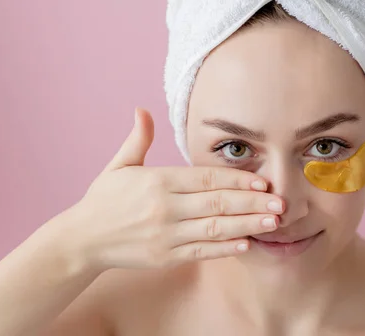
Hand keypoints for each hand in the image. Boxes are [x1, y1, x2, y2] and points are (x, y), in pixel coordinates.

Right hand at [62, 108, 284, 271]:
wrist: (82, 239)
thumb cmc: (103, 200)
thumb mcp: (119, 165)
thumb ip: (138, 138)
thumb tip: (142, 109)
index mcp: (157, 181)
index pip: (205, 179)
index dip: (236, 179)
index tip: (262, 180)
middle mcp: (164, 208)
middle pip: (216, 204)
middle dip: (252, 202)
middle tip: (282, 201)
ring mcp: (165, 234)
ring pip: (214, 229)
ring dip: (247, 225)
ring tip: (274, 222)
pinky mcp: (164, 256)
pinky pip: (200, 251)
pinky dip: (224, 248)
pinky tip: (247, 243)